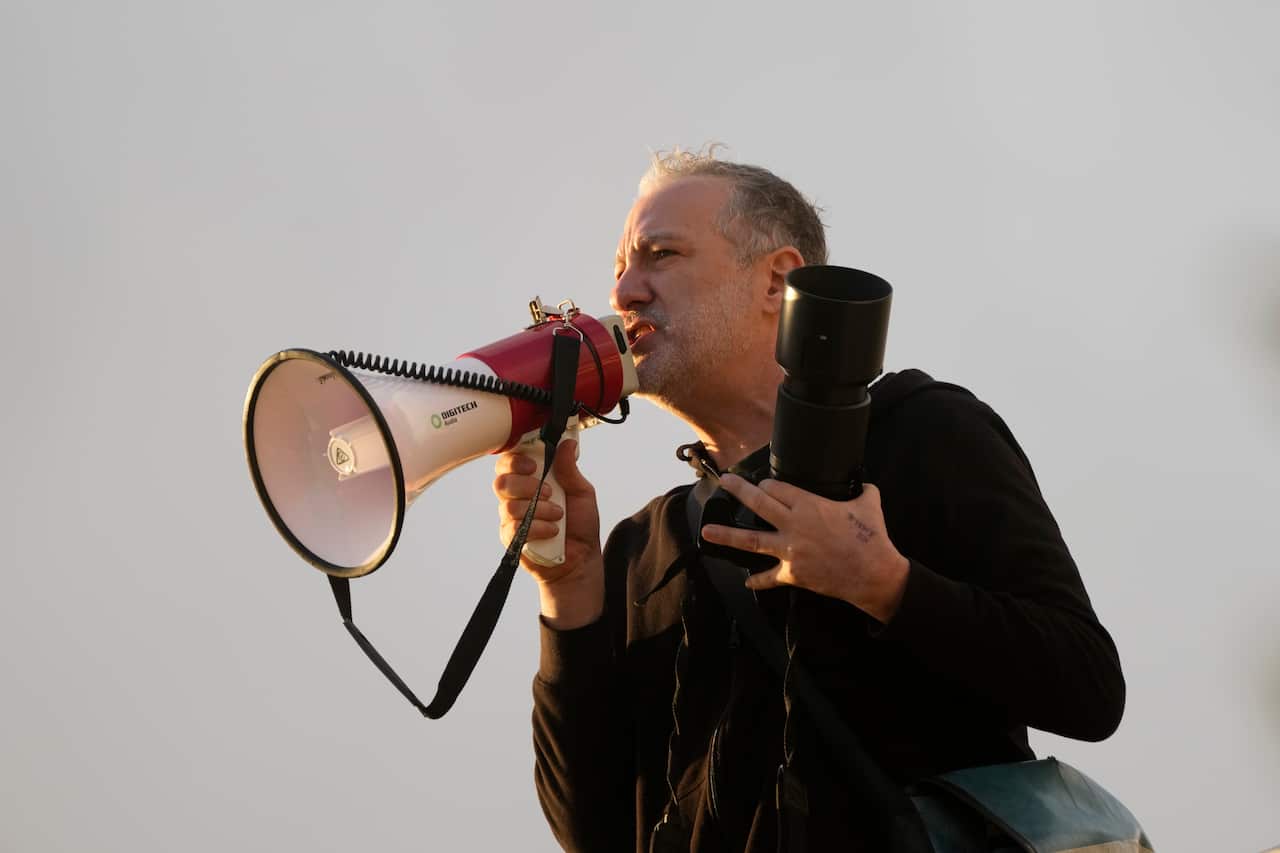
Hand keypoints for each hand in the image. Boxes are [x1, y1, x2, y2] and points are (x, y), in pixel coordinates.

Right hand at [492, 439, 603, 627]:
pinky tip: (552, 531)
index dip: (516, 459)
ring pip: (509, 505)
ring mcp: (511, 518)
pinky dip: (537, 527)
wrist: (581, 560)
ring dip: (538, 508)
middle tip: (548, 492)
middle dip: (525, 483)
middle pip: (501, 480)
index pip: (510, 461)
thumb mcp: (582, 492)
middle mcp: (517, 496)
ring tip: (558, 516)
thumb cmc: (580, 525)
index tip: (534, 463)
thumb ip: (570, 469)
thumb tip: (568, 443)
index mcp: (531, 480)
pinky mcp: (511, 538)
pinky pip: (514, 528)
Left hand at [699, 474, 909, 623]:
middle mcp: (794, 525)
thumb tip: (866, 486)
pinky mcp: (793, 573)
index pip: (778, 488)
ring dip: (727, 535)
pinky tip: (746, 582)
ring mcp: (790, 550)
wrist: (872, 573)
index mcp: (809, 505)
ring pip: (752, 540)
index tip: (763, 483)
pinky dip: (758, 580)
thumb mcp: (870, 504)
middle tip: (724, 482)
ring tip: (706, 531)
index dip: (769, 483)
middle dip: (739, 491)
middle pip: (758, 504)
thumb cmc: (871, 537)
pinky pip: (770, 577)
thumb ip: (864, 491)